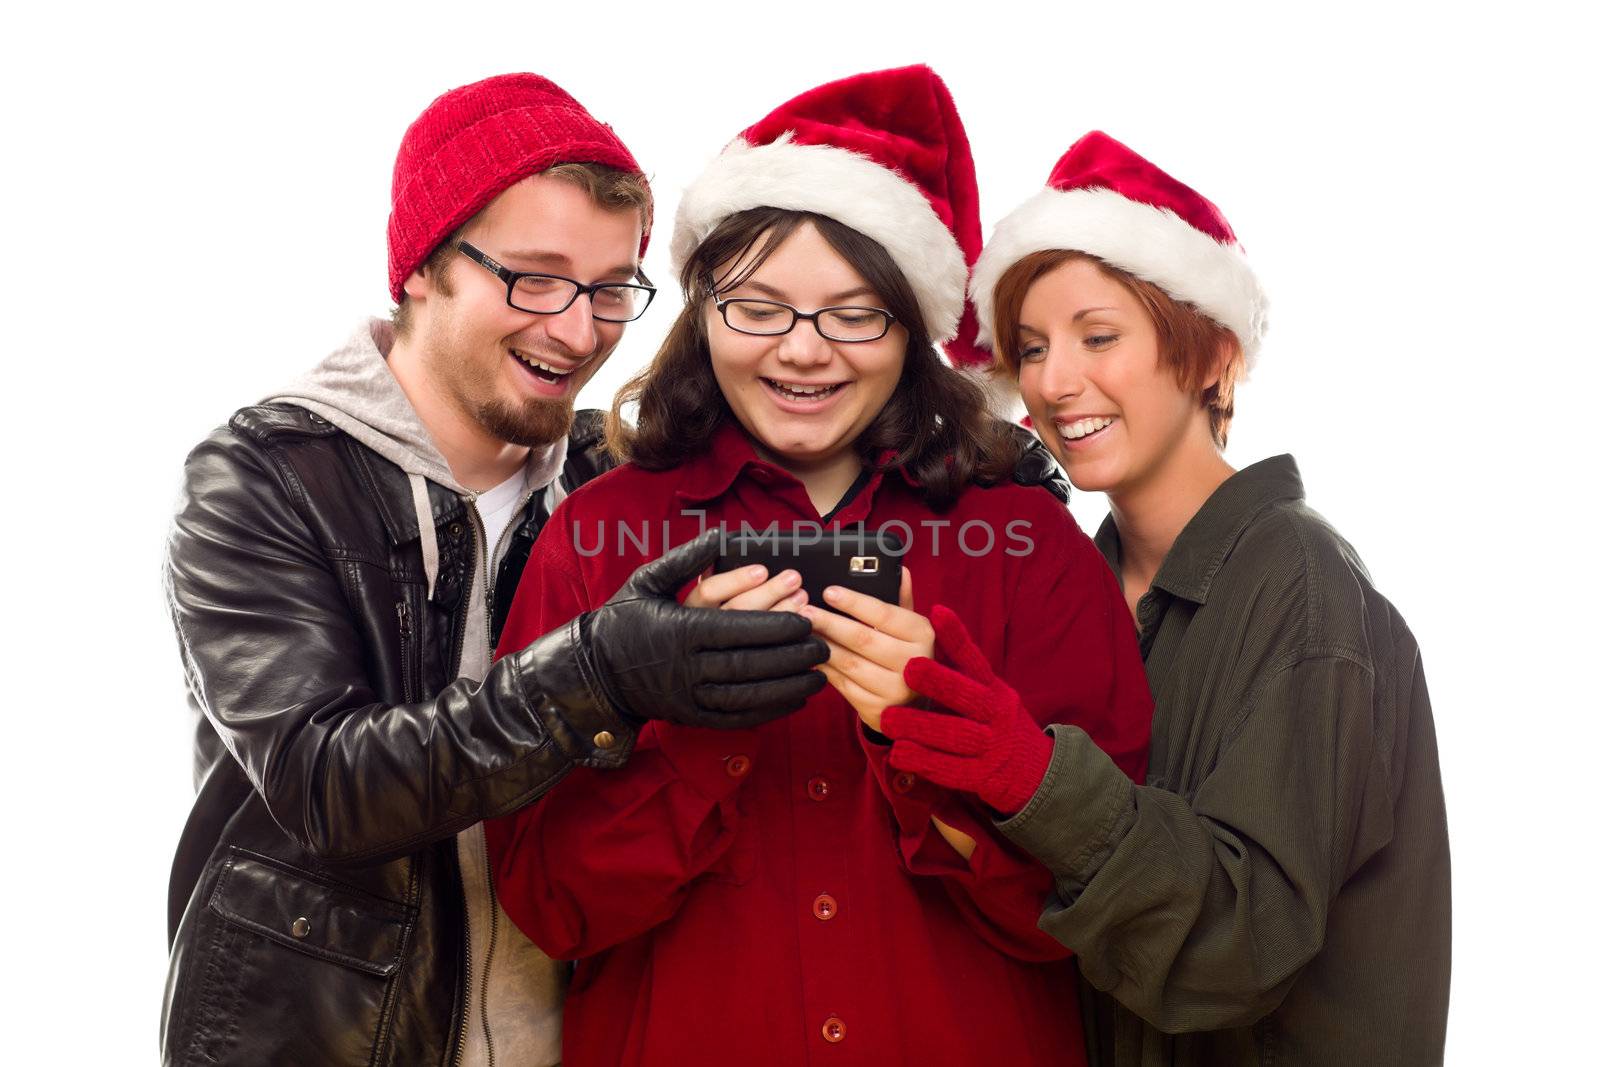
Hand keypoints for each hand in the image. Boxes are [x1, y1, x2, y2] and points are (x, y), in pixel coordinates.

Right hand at [582, 531, 827, 728]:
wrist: (594, 672)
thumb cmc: (622, 620)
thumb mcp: (647, 581)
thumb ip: (686, 559)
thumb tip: (720, 535)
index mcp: (680, 629)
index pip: (738, 628)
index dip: (776, 626)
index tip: (806, 620)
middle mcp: (686, 666)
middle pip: (749, 663)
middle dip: (791, 656)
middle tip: (823, 646)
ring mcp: (688, 695)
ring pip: (748, 694)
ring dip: (788, 687)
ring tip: (819, 675)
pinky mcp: (691, 716)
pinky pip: (737, 717)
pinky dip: (769, 711)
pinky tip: (794, 700)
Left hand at [801, 569, 933, 730]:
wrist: (913, 704)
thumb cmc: (906, 653)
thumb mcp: (910, 626)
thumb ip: (901, 599)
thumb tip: (899, 570)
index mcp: (923, 635)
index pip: (884, 614)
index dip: (854, 603)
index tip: (829, 592)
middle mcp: (913, 663)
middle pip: (862, 639)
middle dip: (830, 623)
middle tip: (804, 611)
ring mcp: (895, 690)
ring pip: (849, 663)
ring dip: (822, 645)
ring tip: (803, 631)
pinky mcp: (877, 709)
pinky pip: (842, 685)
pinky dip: (824, 668)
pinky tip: (811, 655)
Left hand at [880, 605, 1053, 814]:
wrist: (1033, 770)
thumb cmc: (995, 721)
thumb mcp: (988, 691)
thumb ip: (960, 664)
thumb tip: (933, 615)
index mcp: (994, 688)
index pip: (975, 658)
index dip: (957, 636)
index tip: (937, 612)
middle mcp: (995, 714)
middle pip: (968, 696)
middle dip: (939, 682)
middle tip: (907, 668)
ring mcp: (990, 746)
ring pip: (955, 734)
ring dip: (921, 726)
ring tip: (888, 718)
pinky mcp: (980, 776)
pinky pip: (950, 769)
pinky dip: (924, 761)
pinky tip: (899, 753)